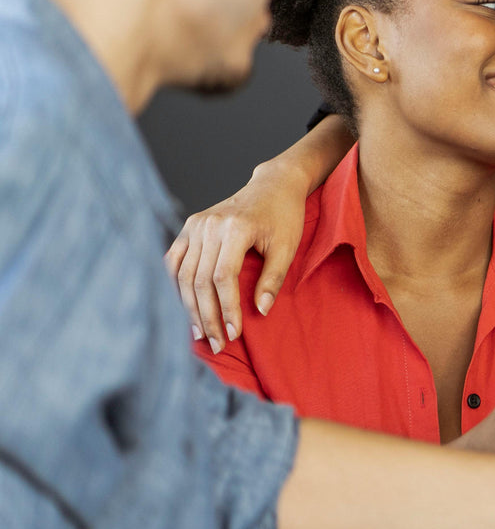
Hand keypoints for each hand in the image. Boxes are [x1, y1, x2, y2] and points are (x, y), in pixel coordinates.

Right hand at [166, 164, 309, 351]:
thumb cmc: (284, 216)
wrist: (272, 185)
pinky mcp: (188, 227)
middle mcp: (209, 225)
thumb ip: (273, 279)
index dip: (227, 309)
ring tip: (200, 334)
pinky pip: (173, 261)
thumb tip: (260, 311)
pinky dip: (175, 286)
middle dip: (207, 316)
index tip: (234, 334)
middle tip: (217, 343)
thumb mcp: (288, 247)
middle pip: (199, 280)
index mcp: (235, 228)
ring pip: (183, 274)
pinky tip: (183, 308)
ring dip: (189, 307)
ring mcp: (194, 225)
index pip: (223, 278)